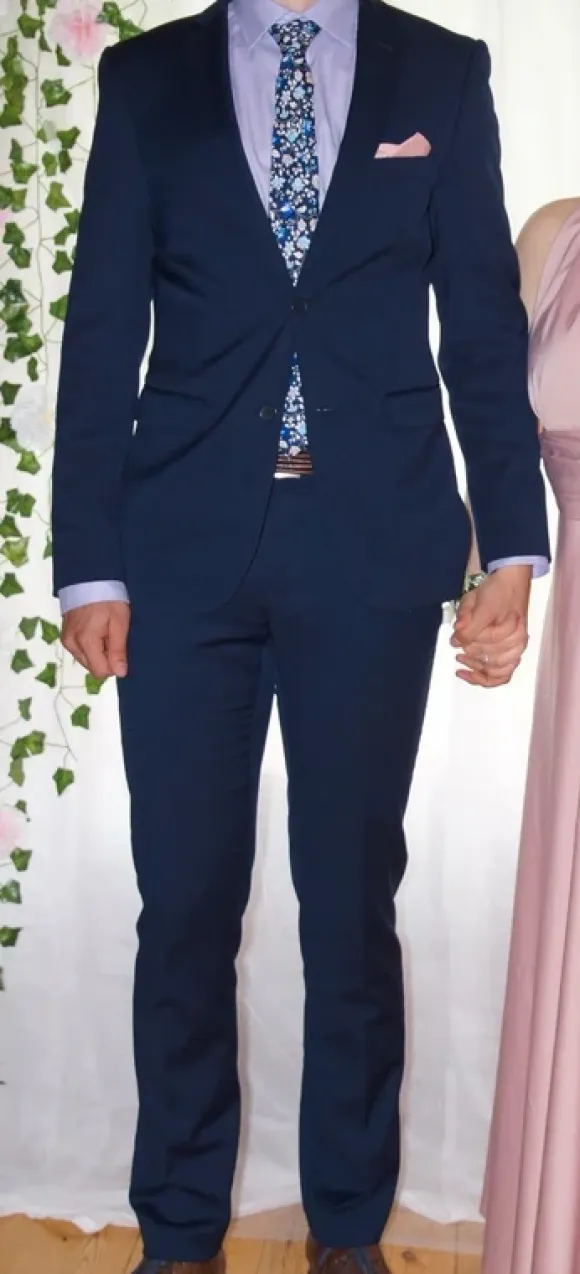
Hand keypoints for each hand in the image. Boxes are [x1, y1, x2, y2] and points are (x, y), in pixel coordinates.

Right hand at [61, 601, 129, 679]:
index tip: (119, 647)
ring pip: (86, 660)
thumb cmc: (108, 598)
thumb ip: (118, 649)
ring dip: (98, 652)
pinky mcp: (65, 636)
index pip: (100, 672)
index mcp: (86, 642)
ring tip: (104, 631)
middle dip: (105, 657)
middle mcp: (72, 644)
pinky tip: (96, 630)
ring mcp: (66, 640)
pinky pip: (80, 651)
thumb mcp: (119, 622)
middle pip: (92, 667)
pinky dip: (90, 646)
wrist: (89, 578)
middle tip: (111, 635)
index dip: (114, 665)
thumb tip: (120, 673)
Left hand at [451, 565, 530, 687]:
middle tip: (458, 647)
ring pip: (495, 671)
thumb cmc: (497, 591)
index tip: (456, 637)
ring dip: (476, 668)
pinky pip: (503, 676)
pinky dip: (487, 679)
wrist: (511, 583)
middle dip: (470, 652)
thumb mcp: (477, 601)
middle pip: (489, 658)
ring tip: (461, 660)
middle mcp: (517, 642)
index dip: (467, 640)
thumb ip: (467, 622)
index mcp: (511, 628)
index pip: (485, 642)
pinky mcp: (513, 654)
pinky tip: (472, 674)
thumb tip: (455, 642)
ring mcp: (516, 649)